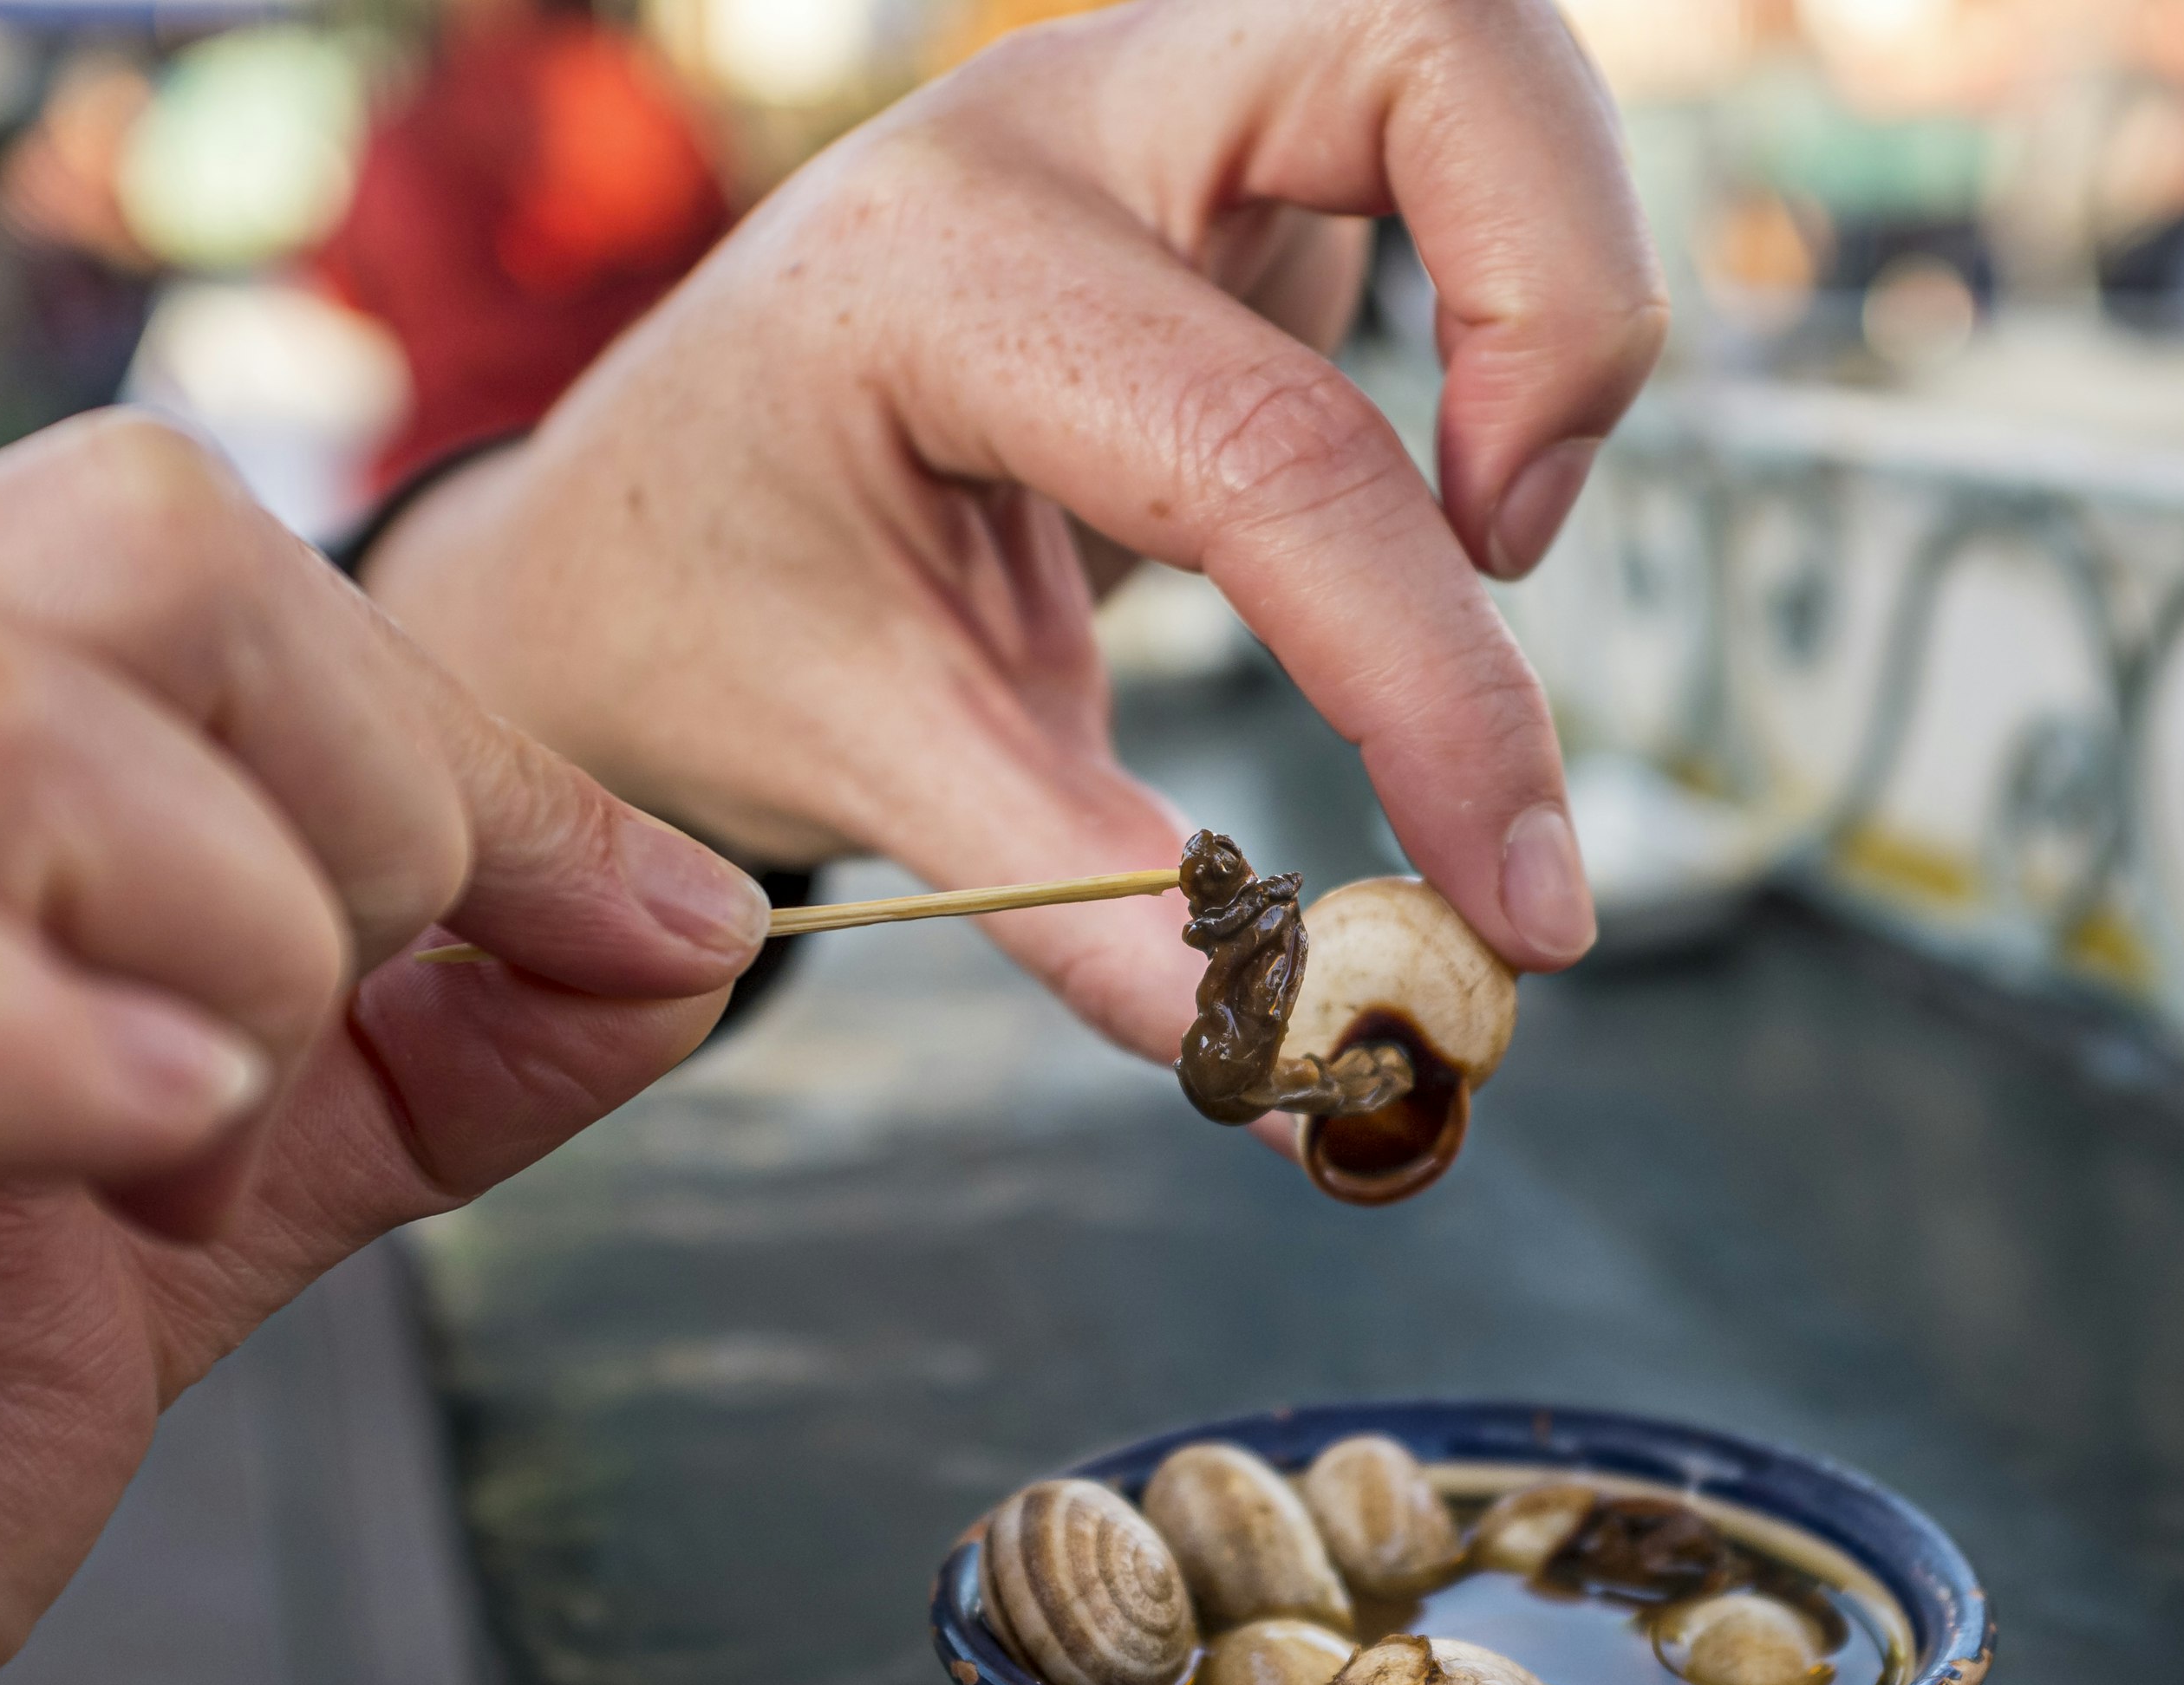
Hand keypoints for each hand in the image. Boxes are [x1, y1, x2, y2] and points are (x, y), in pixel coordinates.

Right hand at [0, 414, 763, 1684]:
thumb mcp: (178, 1214)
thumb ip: (421, 1060)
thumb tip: (684, 931)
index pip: (180, 557)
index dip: (464, 739)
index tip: (632, 922)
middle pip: (132, 534)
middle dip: (377, 789)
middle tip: (328, 1052)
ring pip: (4, 706)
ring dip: (234, 945)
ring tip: (163, 1167)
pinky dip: (65, 1051)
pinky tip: (140, 1151)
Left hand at [364, 0, 1664, 1069]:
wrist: (616, 520)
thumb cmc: (709, 628)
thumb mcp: (877, 772)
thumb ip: (1100, 923)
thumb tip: (1309, 1082)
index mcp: (932, 280)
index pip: (1274, 459)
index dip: (1442, 696)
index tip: (1521, 901)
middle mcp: (1056, 123)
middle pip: (1438, 48)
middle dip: (1567, 307)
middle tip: (1511, 551)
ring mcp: (1154, 100)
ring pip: (1472, 52)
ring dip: (1559, 287)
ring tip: (1479, 528)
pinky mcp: (1229, 136)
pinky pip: (1450, 143)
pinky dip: (1515, 289)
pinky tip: (1427, 478)